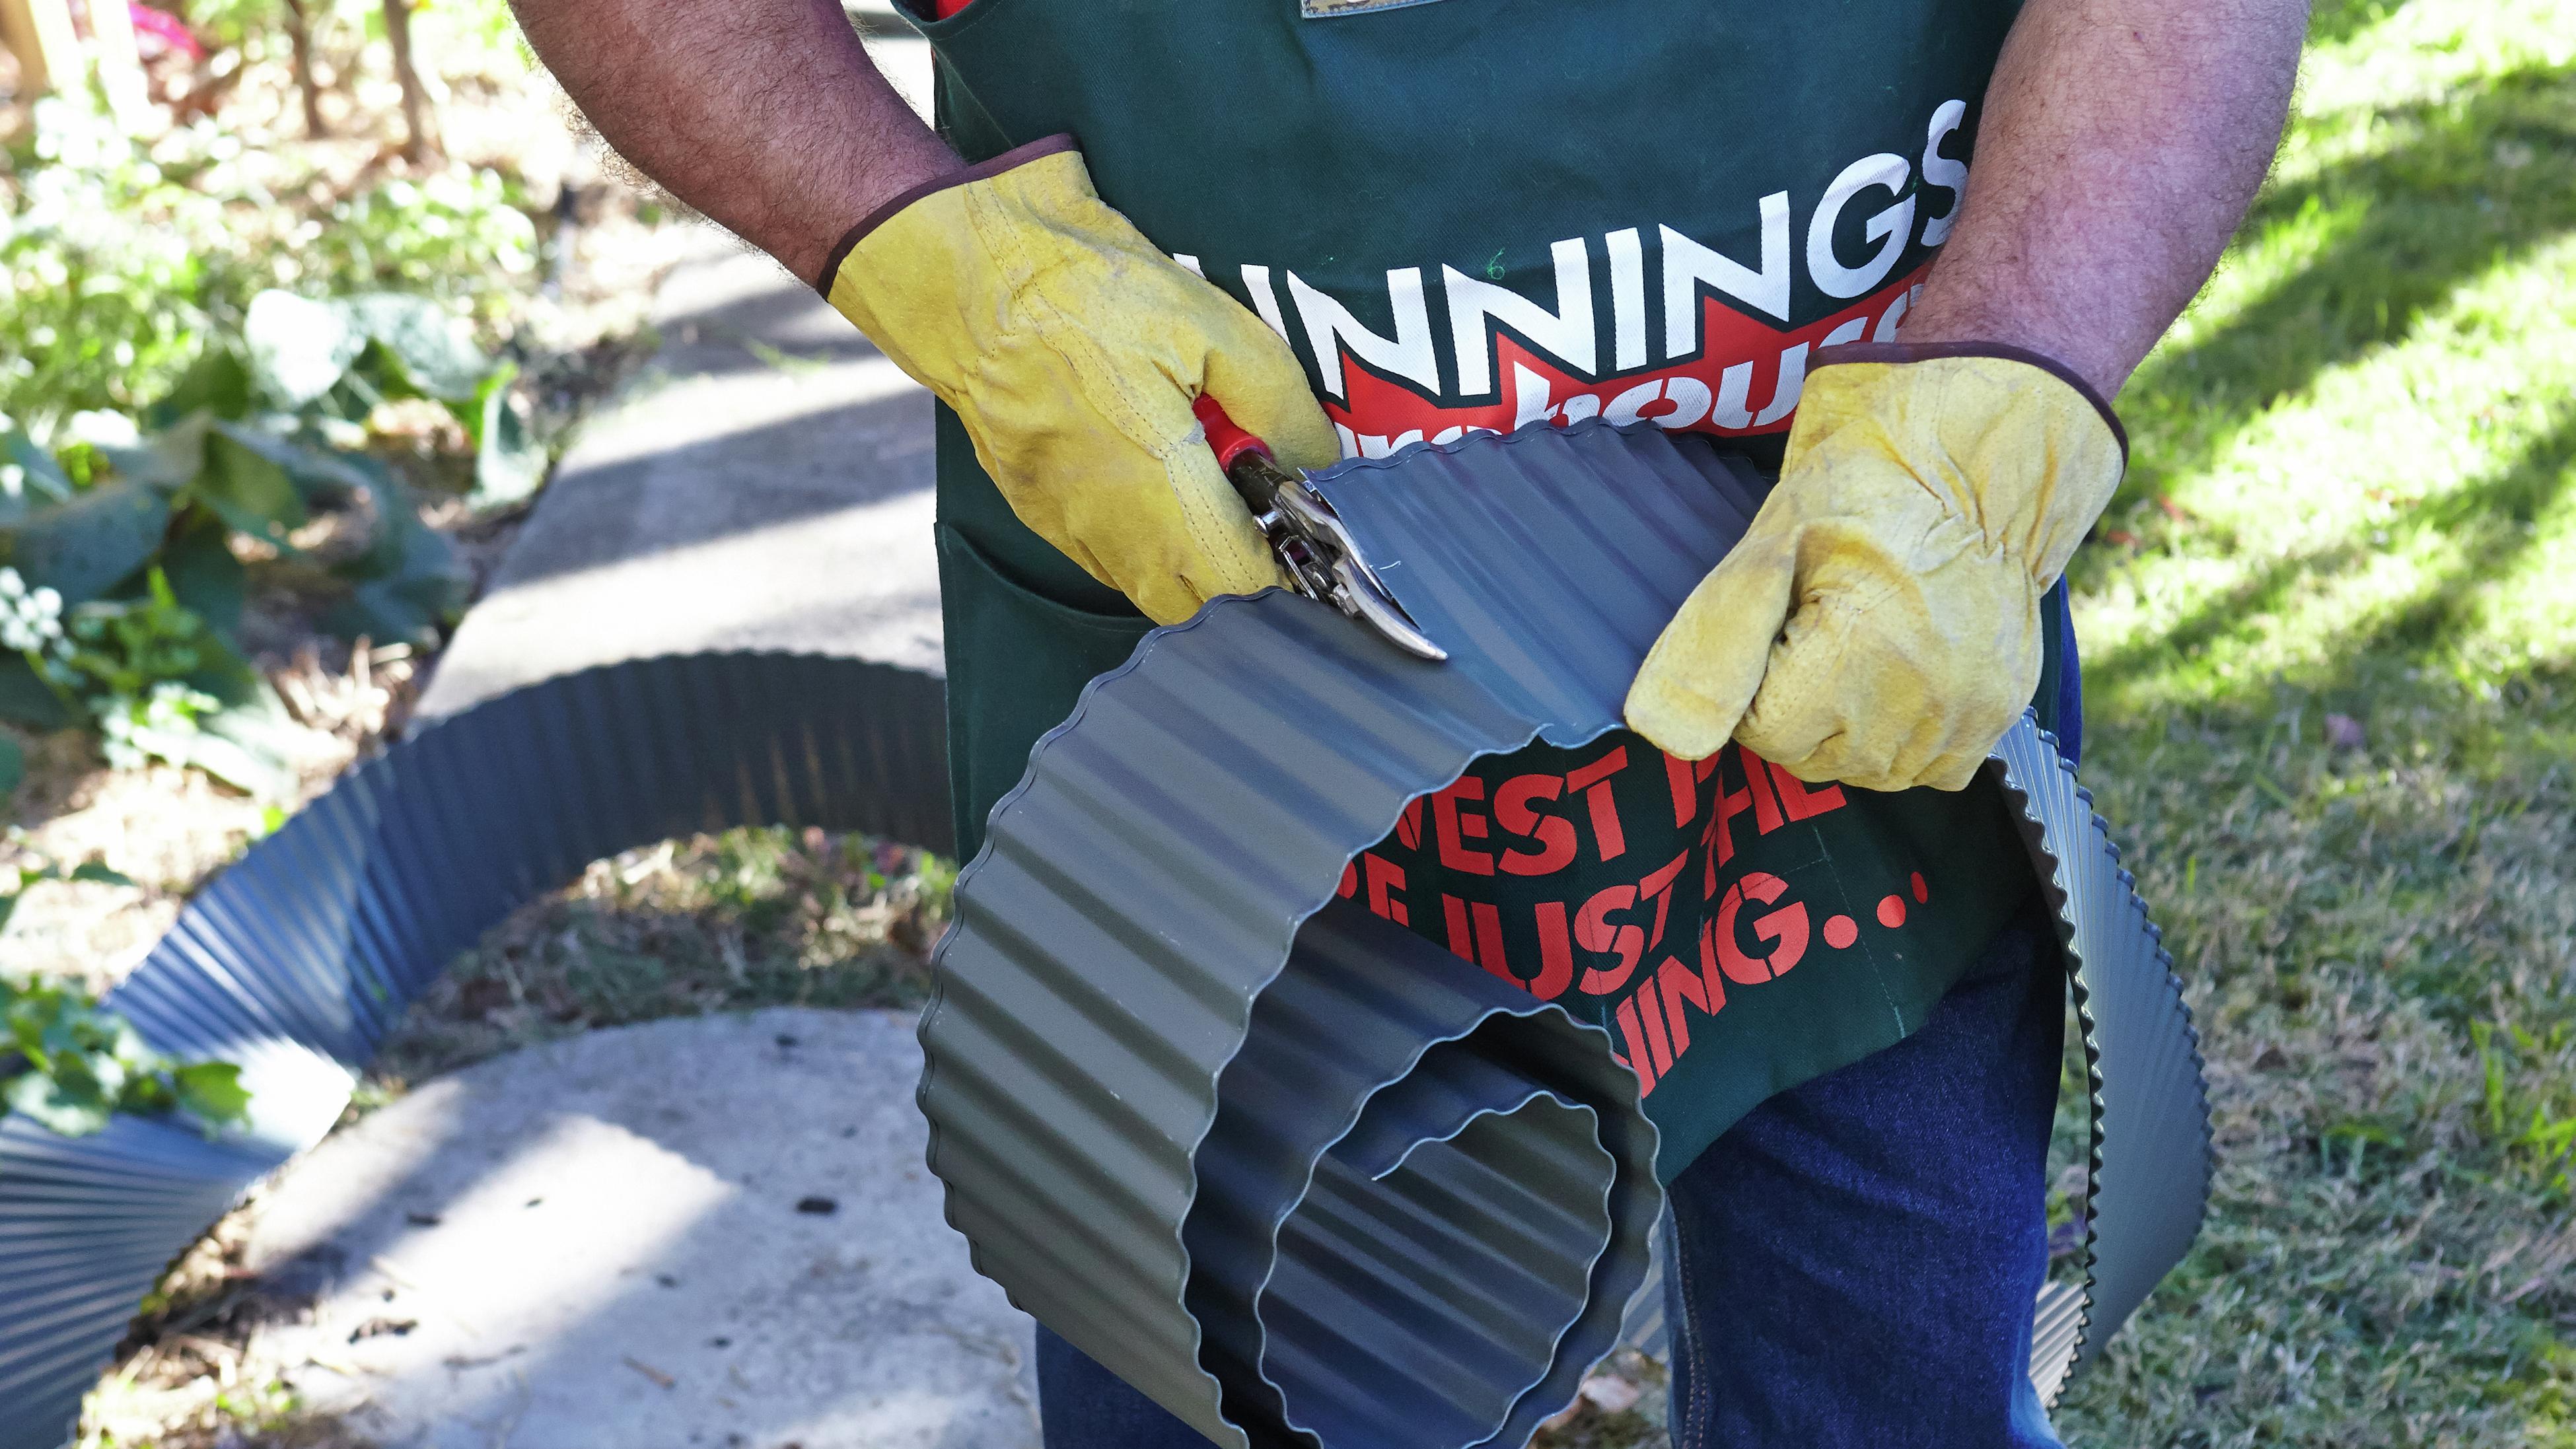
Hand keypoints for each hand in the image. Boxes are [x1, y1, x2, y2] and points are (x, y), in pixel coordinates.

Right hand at [822, 137, 1339, 623]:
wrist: (958, 273)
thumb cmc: (1074, 285)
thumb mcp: (1204, 318)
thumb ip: (1276, 399)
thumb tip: (1320, 458)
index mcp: (1157, 484)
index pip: (1240, 588)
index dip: (1290, 583)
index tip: (1316, 551)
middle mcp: (1108, 526)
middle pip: (1200, 607)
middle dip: (1247, 578)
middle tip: (1271, 516)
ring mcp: (1066, 526)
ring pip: (1152, 589)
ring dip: (1196, 564)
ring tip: (1215, 492)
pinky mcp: (1038, 512)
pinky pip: (1109, 558)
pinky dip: (1148, 542)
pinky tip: (1161, 482)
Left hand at [1623, 348, 2123, 790]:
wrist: (1972, 469)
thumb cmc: (1858, 495)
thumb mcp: (1767, 549)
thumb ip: (1713, 641)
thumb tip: (1662, 733)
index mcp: (1855, 656)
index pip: (1765, 734)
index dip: (1754, 685)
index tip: (1779, 632)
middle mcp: (1920, 701)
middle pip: (1816, 760)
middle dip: (1799, 712)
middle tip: (1819, 636)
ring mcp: (1968, 714)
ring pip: (1872, 772)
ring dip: (1851, 731)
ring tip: (1861, 654)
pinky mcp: (1999, 714)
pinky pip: (1933, 771)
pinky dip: (1908, 740)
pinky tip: (1902, 682)